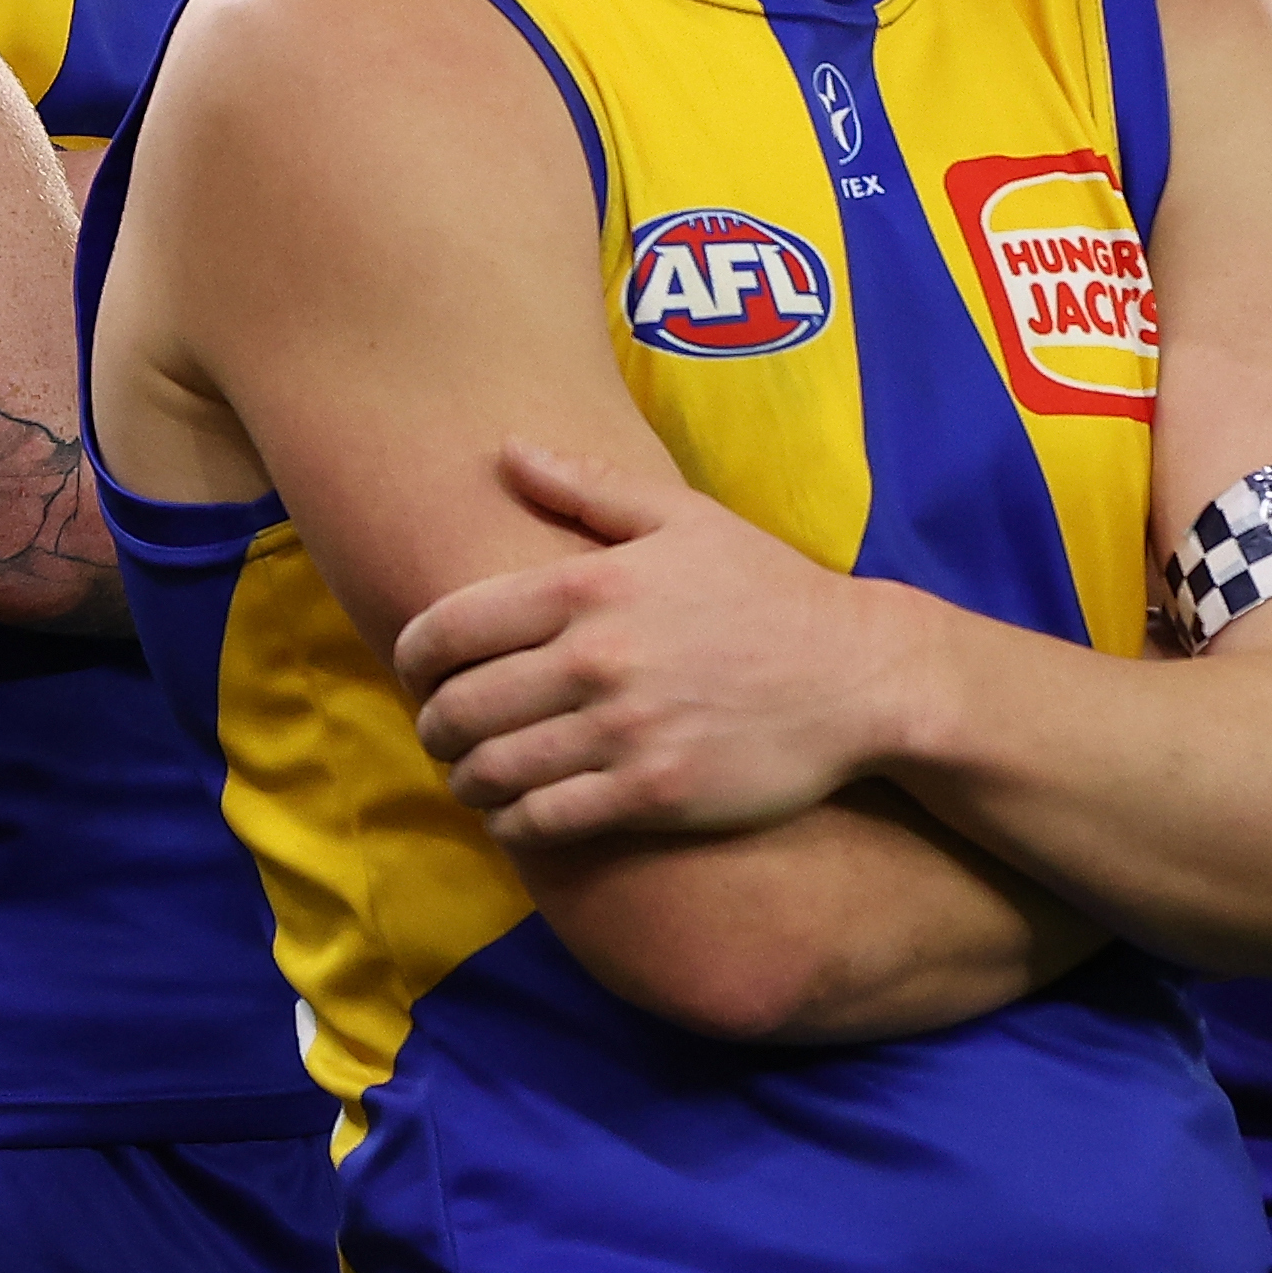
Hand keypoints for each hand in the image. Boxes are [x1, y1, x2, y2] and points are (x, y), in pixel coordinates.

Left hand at [392, 442, 911, 847]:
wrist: (859, 676)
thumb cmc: (768, 591)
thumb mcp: (684, 518)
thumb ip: (587, 487)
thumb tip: (507, 450)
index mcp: (589, 583)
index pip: (448, 627)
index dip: (412, 658)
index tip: (418, 672)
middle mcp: (596, 657)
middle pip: (457, 707)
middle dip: (432, 726)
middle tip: (441, 732)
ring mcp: (624, 730)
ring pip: (491, 770)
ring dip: (466, 779)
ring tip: (473, 775)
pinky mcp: (653, 794)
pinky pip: (544, 821)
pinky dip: (513, 823)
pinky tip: (518, 813)